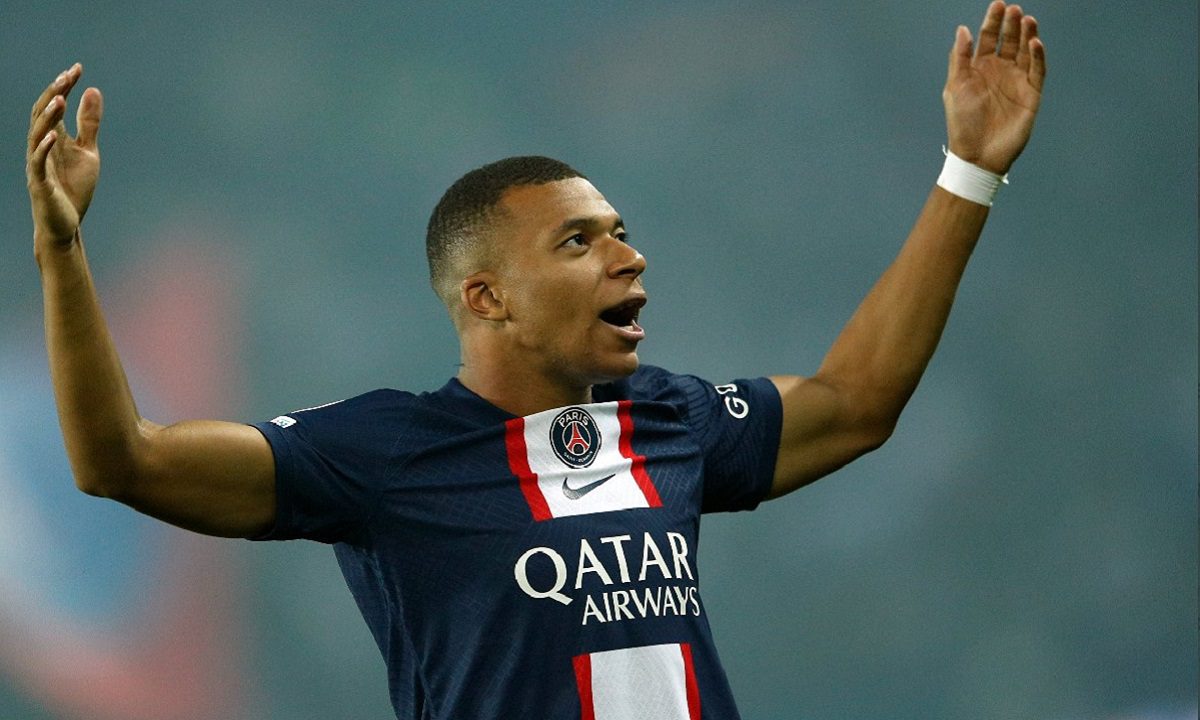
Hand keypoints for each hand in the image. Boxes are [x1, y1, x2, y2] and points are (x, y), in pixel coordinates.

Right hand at [26, 63, 102, 250]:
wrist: (66, 224)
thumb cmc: (74, 188)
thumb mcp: (88, 151)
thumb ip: (88, 123)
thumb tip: (92, 90)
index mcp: (52, 138)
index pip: (53, 106)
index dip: (64, 86)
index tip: (77, 68)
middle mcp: (41, 147)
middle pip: (42, 114)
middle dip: (53, 93)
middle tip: (67, 75)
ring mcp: (38, 165)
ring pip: (36, 134)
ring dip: (48, 116)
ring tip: (59, 97)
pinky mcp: (40, 184)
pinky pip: (38, 163)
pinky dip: (45, 148)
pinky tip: (54, 135)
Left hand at [944, 1, 1045, 173]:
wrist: (978, 154)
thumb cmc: (962, 123)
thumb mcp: (956, 87)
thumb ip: (960, 58)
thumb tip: (963, 29)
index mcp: (980, 68)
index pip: (989, 38)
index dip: (993, 21)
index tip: (998, 4)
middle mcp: (1000, 71)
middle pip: (1010, 41)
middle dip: (1012, 24)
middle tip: (1015, 10)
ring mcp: (1017, 81)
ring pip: (1025, 52)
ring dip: (1027, 35)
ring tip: (1027, 20)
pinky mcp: (1031, 94)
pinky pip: (1037, 70)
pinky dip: (1037, 56)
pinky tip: (1035, 43)